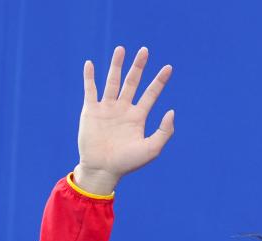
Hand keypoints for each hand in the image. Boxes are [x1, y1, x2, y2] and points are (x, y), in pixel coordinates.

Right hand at [73, 46, 174, 195]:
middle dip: (138, 66)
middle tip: (145, 50)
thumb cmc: (127, 163)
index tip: (169, 67)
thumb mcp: (152, 149)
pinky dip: (89, 77)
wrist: (102, 170)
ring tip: (121, 49)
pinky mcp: (91, 111)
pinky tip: (89, 64)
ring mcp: (106, 109)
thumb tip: (172, 110)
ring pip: (112, 81)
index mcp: (138, 117)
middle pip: (132, 82)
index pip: (151, 94)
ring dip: (116, 65)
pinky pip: (90, 90)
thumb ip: (164, 131)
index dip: (159, 81)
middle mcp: (123, 109)